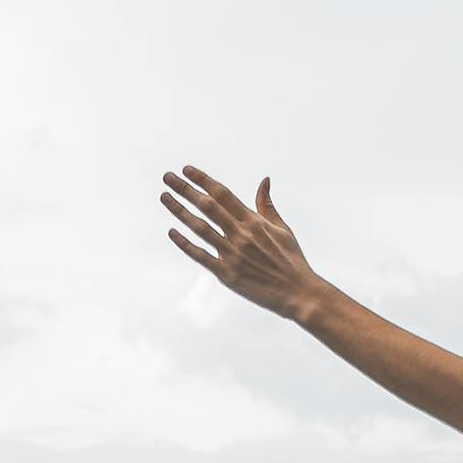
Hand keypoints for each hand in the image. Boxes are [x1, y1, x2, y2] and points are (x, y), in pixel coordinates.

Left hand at [162, 166, 329, 321]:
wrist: (298, 292)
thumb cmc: (292, 260)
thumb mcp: (282, 228)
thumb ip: (267, 205)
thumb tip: (264, 180)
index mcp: (254, 221)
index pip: (222, 194)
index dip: (203, 180)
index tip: (187, 169)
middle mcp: (241, 234)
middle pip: (207, 206)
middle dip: (185, 189)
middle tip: (167, 177)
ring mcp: (232, 254)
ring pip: (200, 228)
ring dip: (180, 211)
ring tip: (164, 197)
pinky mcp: (227, 274)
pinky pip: (201, 256)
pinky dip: (185, 244)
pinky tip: (172, 232)